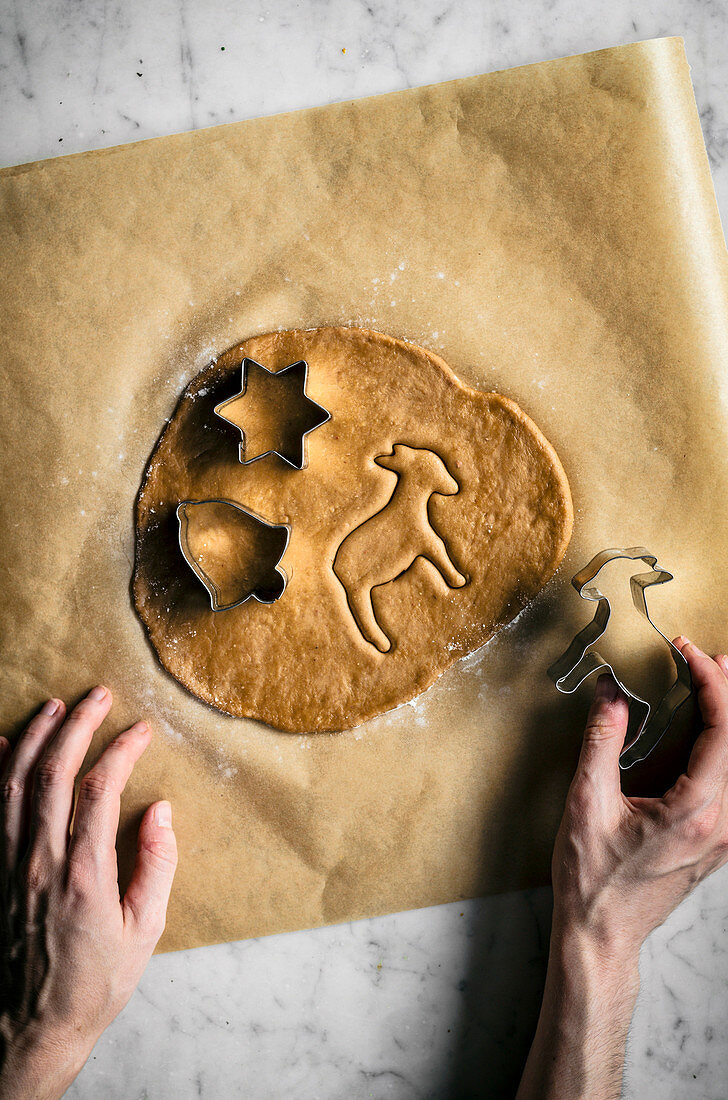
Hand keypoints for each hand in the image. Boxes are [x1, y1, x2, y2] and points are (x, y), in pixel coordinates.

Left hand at [0, 688, 176, 1099]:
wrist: (26, 1032)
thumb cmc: (93, 985)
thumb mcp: (144, 933)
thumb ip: (157, 866)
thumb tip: (160, 811)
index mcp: (84, 876)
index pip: (99, 791)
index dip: (120, 751)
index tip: (140, 730)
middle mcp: (38, 864)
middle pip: (52, 775)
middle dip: (76, 726)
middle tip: (96, 696)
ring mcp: (7, 868)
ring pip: (12, 785)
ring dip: (33, 739)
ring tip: (53, 706)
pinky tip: (0, 746)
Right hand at [552, 638, 727, 960]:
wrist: (602, 935)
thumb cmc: (592, 879)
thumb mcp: (586, 803)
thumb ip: (602, 741)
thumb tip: (611, 691)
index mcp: (695, 811)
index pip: (724, 730)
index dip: (711, 682)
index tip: (687, 654)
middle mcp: (721, 824)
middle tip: (709, 658)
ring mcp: (724, 837)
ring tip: (713, 684)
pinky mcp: (716, 842)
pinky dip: (724, 748)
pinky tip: (706, 732)